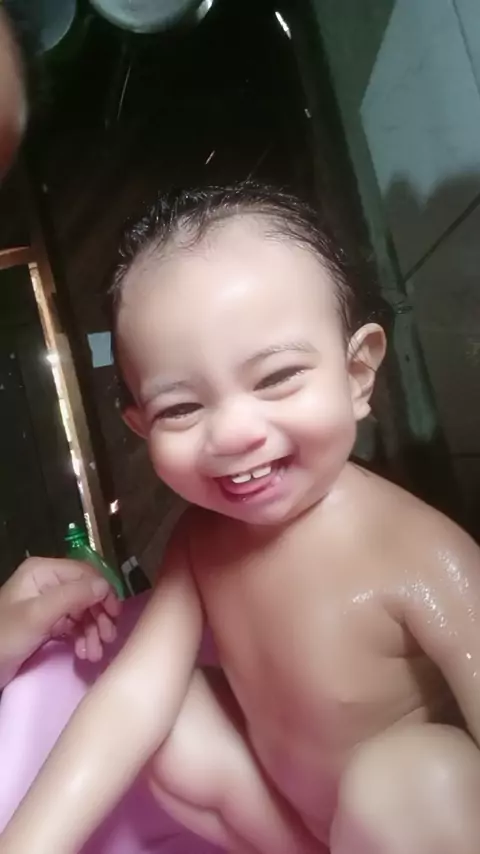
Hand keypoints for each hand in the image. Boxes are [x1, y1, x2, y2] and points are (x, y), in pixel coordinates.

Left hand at [0, 557, 121, 687]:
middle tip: (107, 638)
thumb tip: (106, 585)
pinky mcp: (48, 624)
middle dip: (99, 616)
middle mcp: (48, 582)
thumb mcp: (38, 614)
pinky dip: (83, 639)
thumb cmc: (5, 637)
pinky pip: (75, 626)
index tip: (114, 615)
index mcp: (43, 571)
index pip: (85, 573)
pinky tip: (84, 654)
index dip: (103, 592)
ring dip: (93, 632)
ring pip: (84, 612)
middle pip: (87, 593)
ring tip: (94, 654)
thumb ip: (73, 596)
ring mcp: (48, 603)